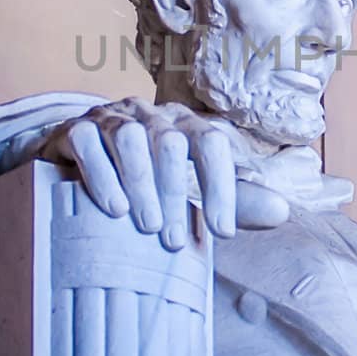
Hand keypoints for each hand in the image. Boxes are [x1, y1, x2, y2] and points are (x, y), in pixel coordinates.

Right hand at [36, 98, 288, 250]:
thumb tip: (283, 212)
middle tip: (173, 240)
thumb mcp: (187, 190)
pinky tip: (113, 209)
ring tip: (147, 226)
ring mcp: (110, 118)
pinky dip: (103, 176)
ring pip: (130, 139)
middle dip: (175, 193)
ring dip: (141, 184)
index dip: (222, 187)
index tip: (221, 233)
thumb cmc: (143, 183)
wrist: (73, 169)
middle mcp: (150, 115)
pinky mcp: (75, 130)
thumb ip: (232, 201)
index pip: (212, 143)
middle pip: (170, 143)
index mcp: (183, 125)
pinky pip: (89, 142)